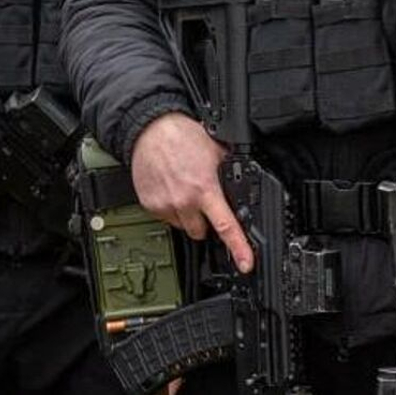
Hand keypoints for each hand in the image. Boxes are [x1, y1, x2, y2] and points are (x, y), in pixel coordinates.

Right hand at [128, 112, 253, 273]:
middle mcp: (184, 201)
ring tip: (182, 189)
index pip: (226, 226)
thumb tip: (242, 184)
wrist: (149, 129)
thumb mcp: (215, 151)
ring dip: (186, 215)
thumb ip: (228, 173)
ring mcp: (164, 205)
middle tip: (201, 200)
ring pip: (182, 226)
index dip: (239, 249)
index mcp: (205, 189)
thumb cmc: (181, 136)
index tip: (246, 264)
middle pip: (201, 233)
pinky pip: (165, 217)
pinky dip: (169, 208)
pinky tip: (169, 188)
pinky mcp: (149, 205)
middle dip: (204, 222)